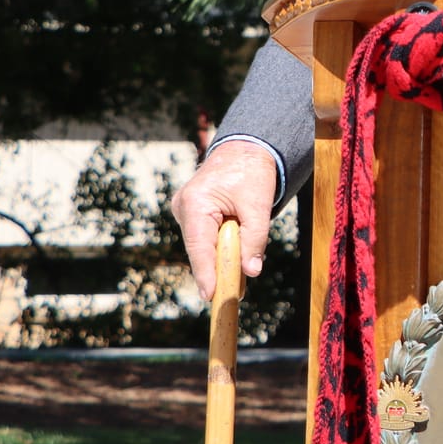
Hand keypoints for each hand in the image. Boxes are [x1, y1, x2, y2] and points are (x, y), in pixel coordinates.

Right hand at [171, 140, 276, 300]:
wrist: (248, 148)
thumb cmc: (253, 171)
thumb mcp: (259, 204)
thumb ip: (256, 238)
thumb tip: (251, 271)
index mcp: (195, 202)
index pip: (199, 246)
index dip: (206, 273)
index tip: (210, 295)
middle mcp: (183, 207)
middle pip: (200, 248)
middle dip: (218, 269)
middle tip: (235, 294)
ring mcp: (185, 210)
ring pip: (203, 244)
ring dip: (222, 257)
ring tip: (238, 279)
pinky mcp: (192, 212)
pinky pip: (206, 236)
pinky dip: (221, 247)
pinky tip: (236, 257)